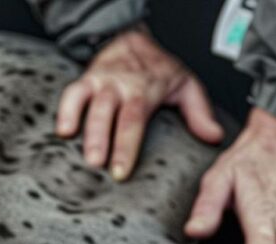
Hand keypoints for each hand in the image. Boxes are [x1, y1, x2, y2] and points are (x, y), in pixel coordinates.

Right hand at [56, 26, 223, 180]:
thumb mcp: (185, 85)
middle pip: (108, 114)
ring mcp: (100, 83)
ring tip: (80, 155)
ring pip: (88, 104)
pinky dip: (64, 112)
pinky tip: (62, 132)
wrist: (131, 39)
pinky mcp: (84, 81)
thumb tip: (213, 137)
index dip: (126, 147)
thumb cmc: (157, 68)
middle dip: (101, 140)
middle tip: (97, 165)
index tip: (121, 171)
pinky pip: (71, 94)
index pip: (135, 120)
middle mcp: (120, 86)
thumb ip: (199, 112)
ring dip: (84, 130)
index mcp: (144, 90)